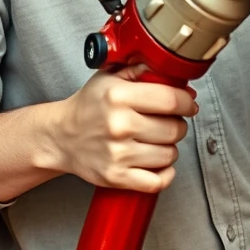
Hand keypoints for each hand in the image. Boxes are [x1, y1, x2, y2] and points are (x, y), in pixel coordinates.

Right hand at [48, 65, 197, 193]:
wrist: (61, 136)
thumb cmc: (87, 107)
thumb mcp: (107, 77)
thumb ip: (138, 68)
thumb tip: (172, 73)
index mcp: (117, 96)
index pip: (171, 100)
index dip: (187, 102)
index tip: (188, 104)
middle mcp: (118, 125)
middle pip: (174, 129)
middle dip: (177, 125)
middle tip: (166, 122)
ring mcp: (118, 153)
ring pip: (169, 155)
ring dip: (168, 148)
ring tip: (154, 140)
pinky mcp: (117, 177)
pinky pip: (158, 181)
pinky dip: (164, 174)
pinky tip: (156, 163)